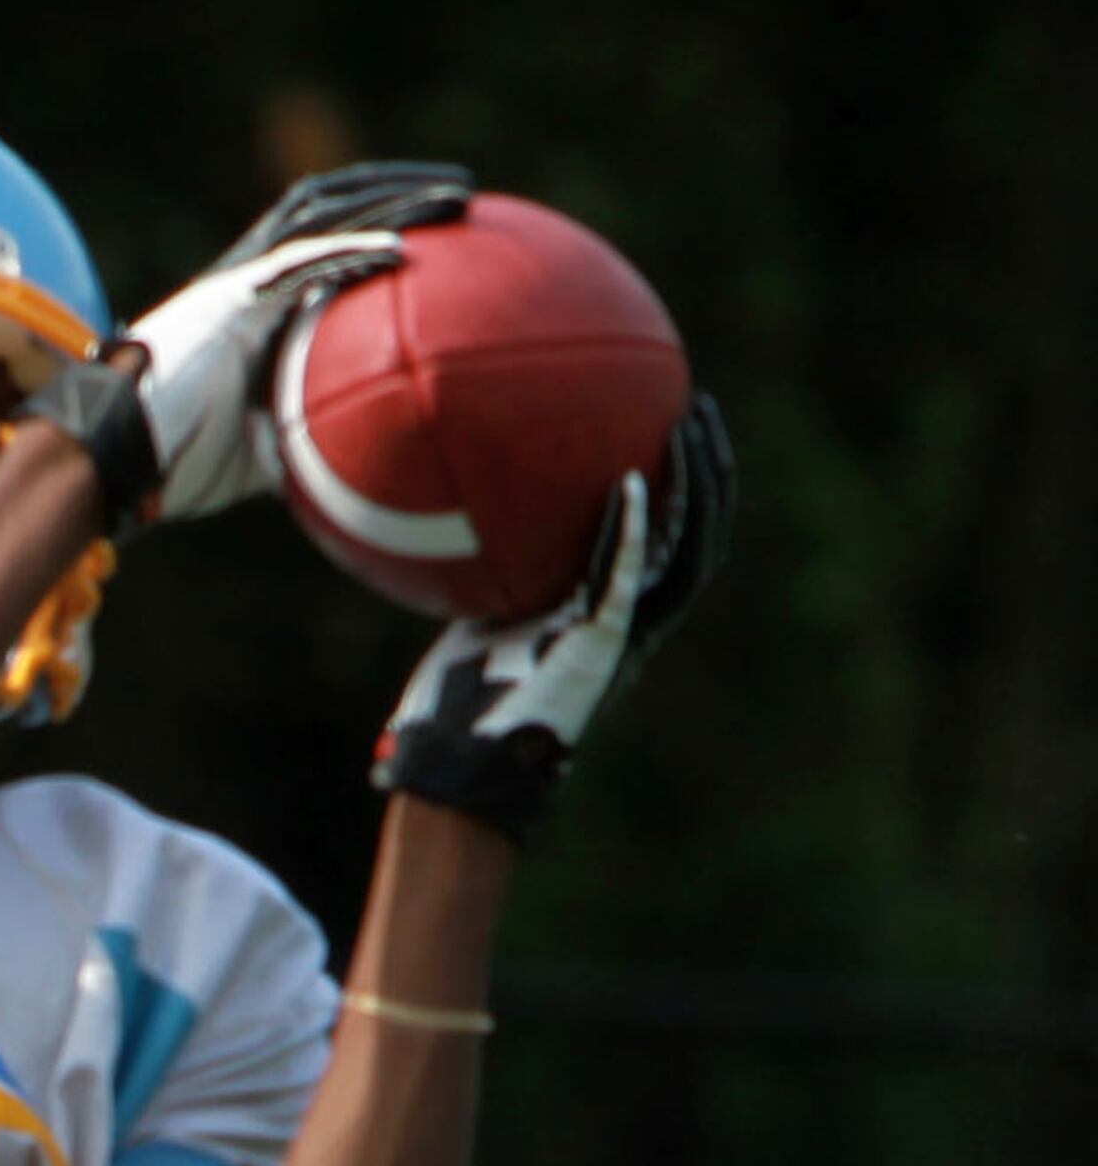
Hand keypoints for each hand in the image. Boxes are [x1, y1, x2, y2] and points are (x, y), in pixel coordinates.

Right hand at [27, 162, 471, 530]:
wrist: (115, 455)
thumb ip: (298, 437)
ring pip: (325, 219)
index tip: (430, 223)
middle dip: (395, 189)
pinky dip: (354, 256)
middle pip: (331, 209)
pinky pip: (304, 266)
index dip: (374, 221)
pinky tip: (401, 251)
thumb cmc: (171, 460)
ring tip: (454, 196)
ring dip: (392, 202)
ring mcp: (238, 284)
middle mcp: (245, 279)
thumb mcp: (252, 446)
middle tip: (461, 191)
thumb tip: (347, 469)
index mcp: (248, 304)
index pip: (320, 240)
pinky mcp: (232, 301)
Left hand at [373, 395, 731, 837]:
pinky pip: (623, 580)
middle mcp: (633, 621)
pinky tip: (631, 484)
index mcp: (616, 613)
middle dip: (708, 470)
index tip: (678, 423)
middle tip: (699, 407)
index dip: (689, 485)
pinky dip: (630, 533)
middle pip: (700, 535)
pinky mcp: (598, 647)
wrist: (457, 758)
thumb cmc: (459, 697)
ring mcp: (623, 634)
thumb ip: (503, 565)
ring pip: (686, 552)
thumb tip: (459, 505)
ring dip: (692, 487)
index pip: (675, 539)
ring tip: (687, 427)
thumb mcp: (488, 609)